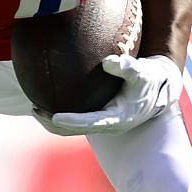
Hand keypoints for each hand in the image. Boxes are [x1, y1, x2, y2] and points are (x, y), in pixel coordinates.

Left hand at [37, 54, 182, 135]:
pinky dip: (59, 111)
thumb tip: (108, 61)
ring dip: (51, 120)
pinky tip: (47, 95)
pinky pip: (74, 117)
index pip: (90, 123)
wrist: (158, 88)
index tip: (54, 116)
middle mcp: (105, 125)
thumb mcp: (143, 73)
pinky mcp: (97, 115)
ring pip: (70, 127)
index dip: (71, 122)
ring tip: (34, 106)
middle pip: (73, 130)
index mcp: (116, 119)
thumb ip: (127, 68)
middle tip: (35, 110)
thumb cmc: (149, 79)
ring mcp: (100, 122)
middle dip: (52, 123)